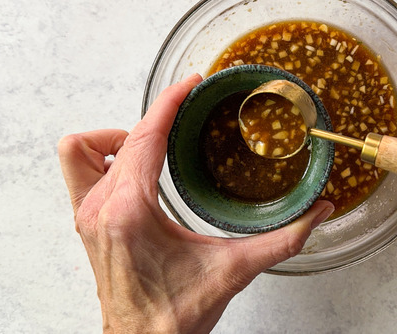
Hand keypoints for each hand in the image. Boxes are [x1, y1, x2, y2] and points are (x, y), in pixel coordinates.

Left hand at [58, 74, 333, 332]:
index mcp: (129, 211)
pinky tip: (135, 167)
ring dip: (116, 136)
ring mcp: (86, 215)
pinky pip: (79, 170)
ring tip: (153, 141)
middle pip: (120, 137)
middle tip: (185, 108)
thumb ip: (283, 239)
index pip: (144, 138)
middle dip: (155, 117)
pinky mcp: (85, 223)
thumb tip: (317, 212)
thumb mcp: (234, 270)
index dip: (168, 104)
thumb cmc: (174, 316)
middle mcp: (99, 208)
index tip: (188, 86)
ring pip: (81, 149)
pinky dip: (103, 157)